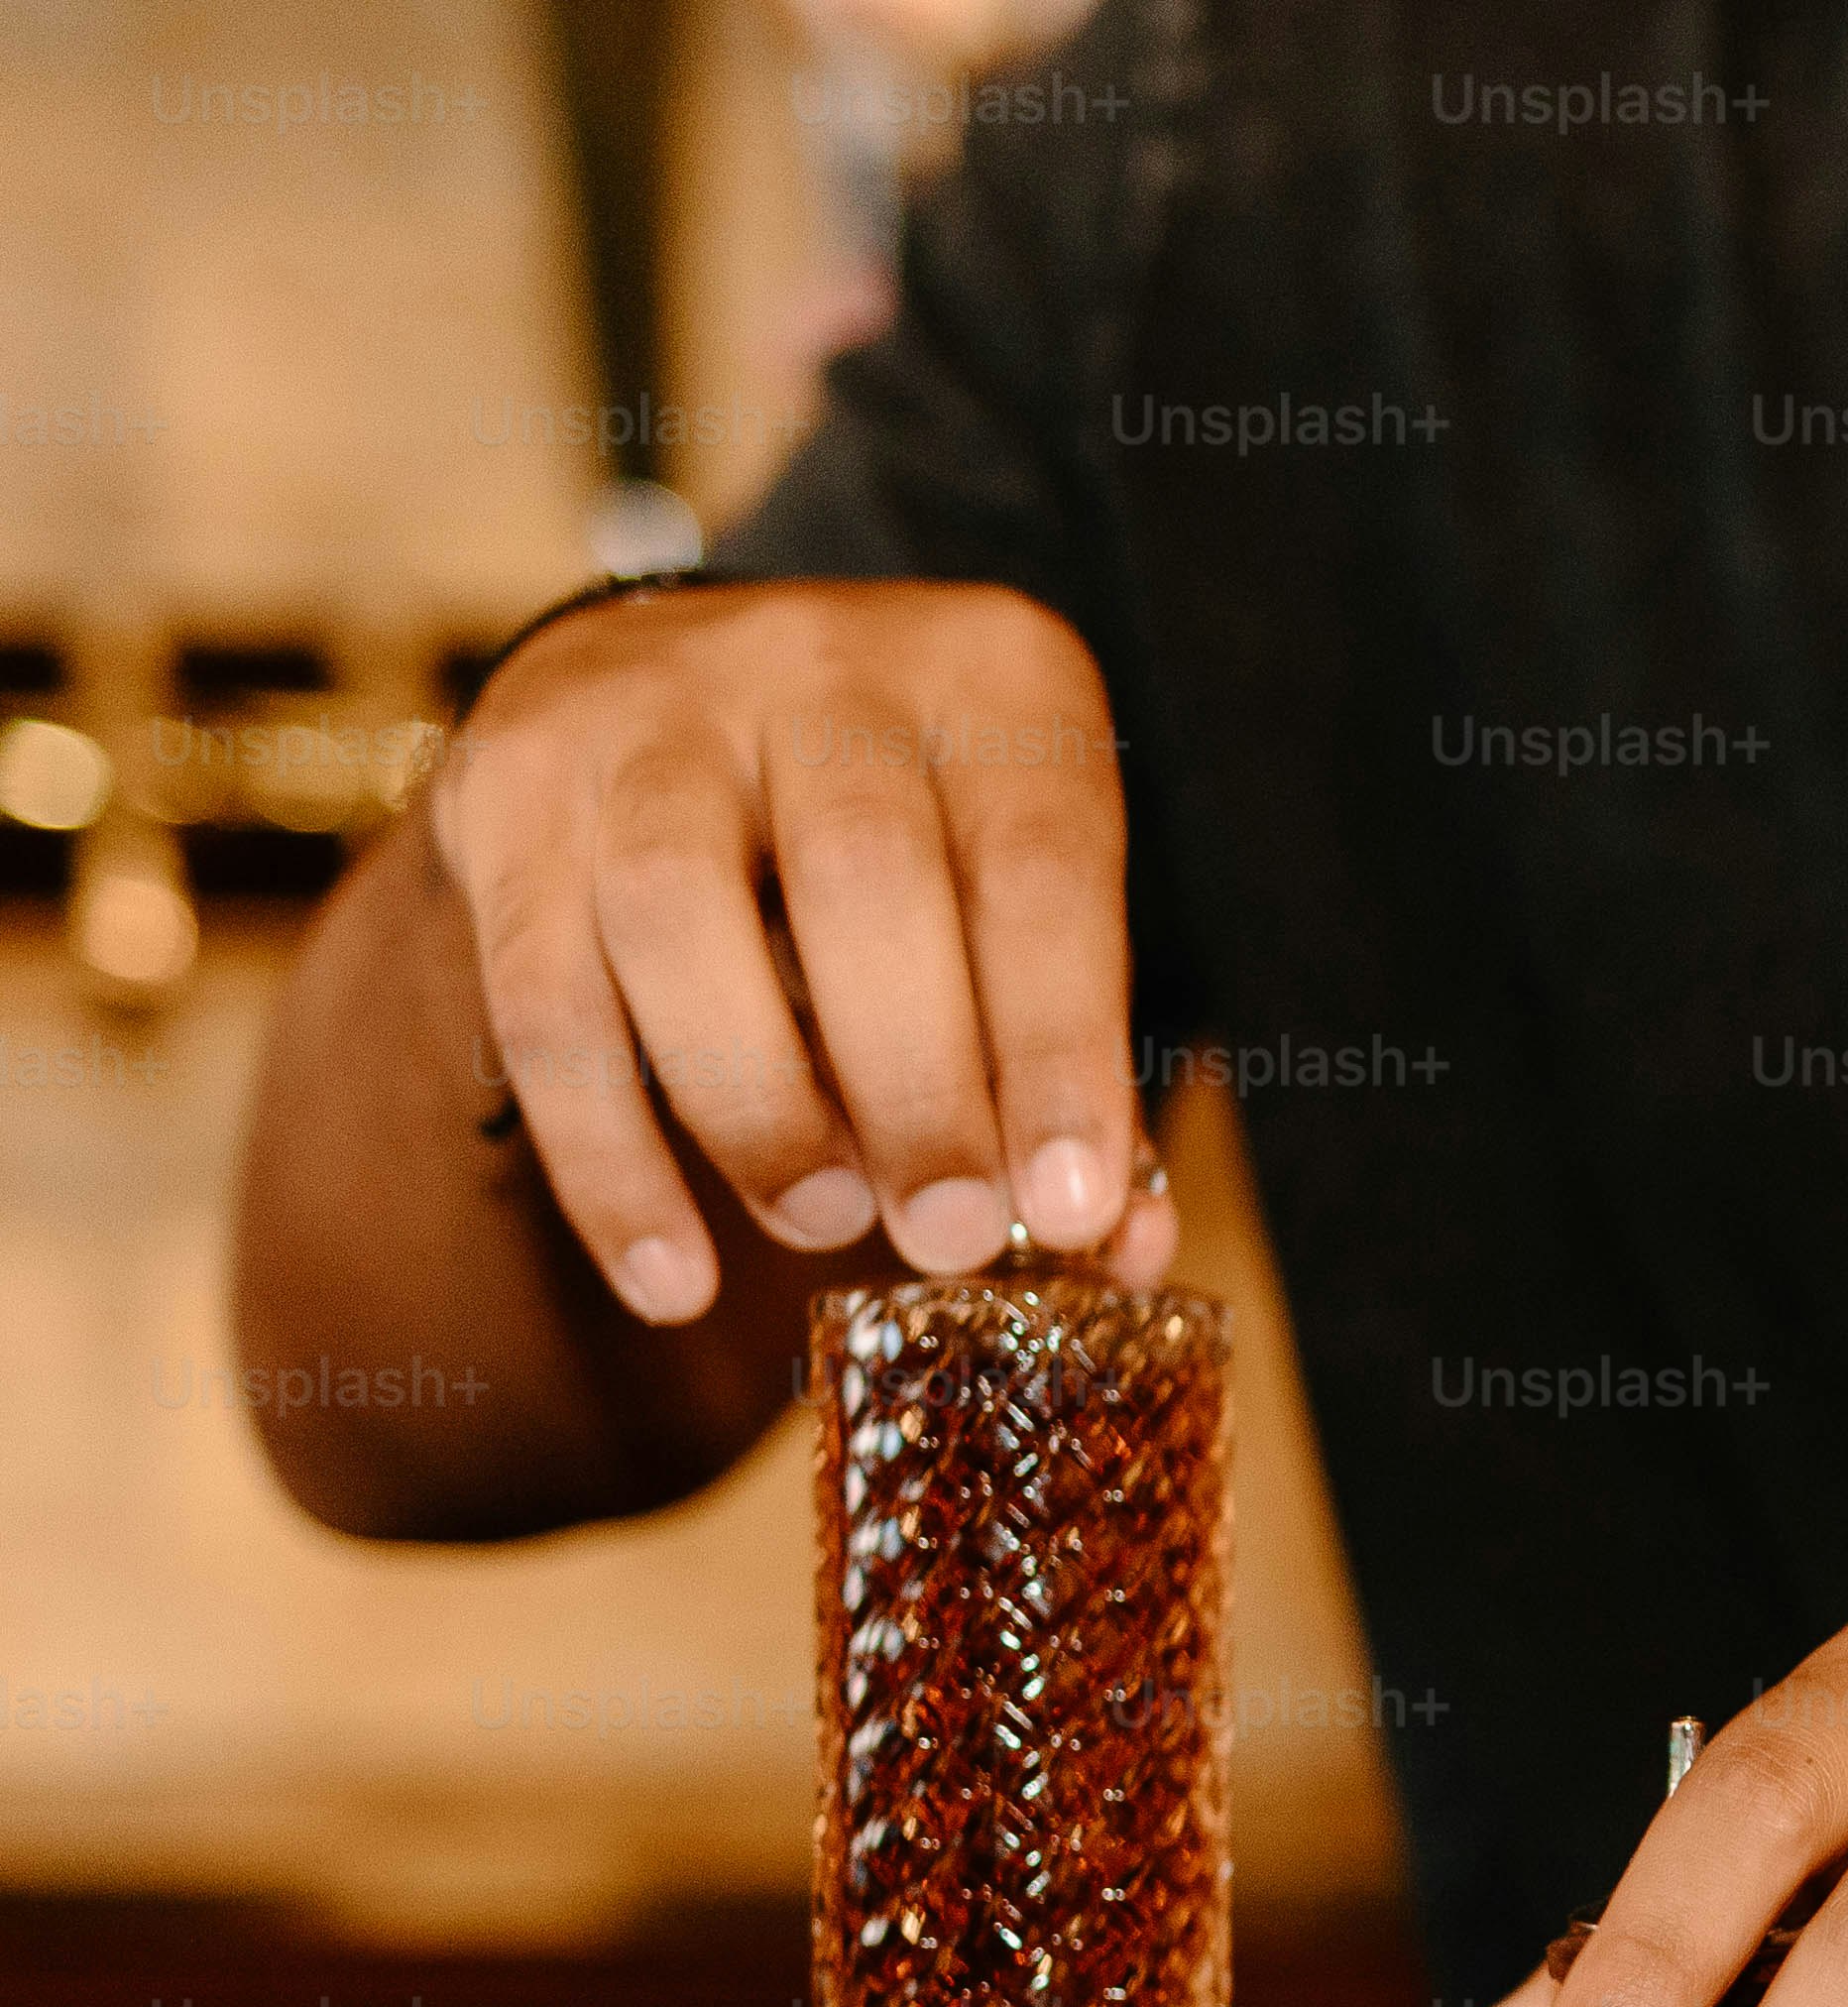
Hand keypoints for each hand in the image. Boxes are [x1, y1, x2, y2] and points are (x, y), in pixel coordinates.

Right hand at [426, 577, 1171, 1320]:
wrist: (674, 702)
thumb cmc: (909, 838)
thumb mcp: (1013, 904)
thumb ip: (1065, 1068)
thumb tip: (1117, 1254)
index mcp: (990, 679)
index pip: (1037, 868)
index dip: (1056, 1049)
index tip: (1067, 1209)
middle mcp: (817, 665)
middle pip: (861, 879)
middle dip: (912, 1084)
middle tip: (942, 1235)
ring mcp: (646, 711)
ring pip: (676, 915)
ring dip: (753, 1104)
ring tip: (817, 1221)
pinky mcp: (509, 787)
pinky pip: (541, 993)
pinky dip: (608, 1158)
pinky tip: (671, 1277)